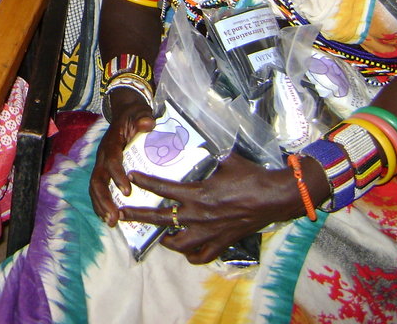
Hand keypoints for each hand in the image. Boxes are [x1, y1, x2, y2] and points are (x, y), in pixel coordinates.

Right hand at [89, 87, 155, 225]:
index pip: (112, 160)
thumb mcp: (141, 113)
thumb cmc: (135, 116)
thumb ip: (144, 118)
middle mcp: (103, 155)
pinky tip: (108, 217)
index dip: (117, 176)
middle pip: (97, 179)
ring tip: (111, 222)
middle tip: (114, 217)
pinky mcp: (103, 170)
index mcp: (112, 143)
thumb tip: (147, 124)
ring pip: (95, 187)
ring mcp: (101, 163)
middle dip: (104, 199)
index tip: (127, 192)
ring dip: (100, 205)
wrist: (124, 112)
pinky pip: (98, 188)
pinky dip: (100, 203)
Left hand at [121, 153, 302, 263]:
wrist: (274, 198)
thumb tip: (199, 140)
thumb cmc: (251, 176)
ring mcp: (210, 233)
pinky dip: (191, 254)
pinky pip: (201, 256)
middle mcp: (199, 216)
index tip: (131, 177)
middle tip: (122, 214)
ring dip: (166, 239)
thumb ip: (209, 155)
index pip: (164, 189)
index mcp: (198, 193)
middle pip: (162, 219)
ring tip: (159, 234)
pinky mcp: (222, 243)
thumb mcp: (226, 159)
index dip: (145, 182)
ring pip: (179, 244)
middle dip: (138, 216)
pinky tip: (186, 250)